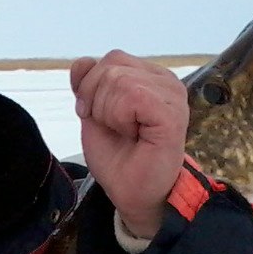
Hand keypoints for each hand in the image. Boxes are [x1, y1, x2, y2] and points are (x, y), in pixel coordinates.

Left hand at [70, 51, 188, 239]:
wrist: (133, 194)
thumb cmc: (119, 159)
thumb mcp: (93, 115)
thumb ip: (87, 86)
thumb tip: (80, 62)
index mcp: (150, 78)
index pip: (110, 59)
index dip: (91, 86)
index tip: (96, 116)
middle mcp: (165, 81)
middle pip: (112, 64)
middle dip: (97, 100)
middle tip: (113, 128)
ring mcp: (171, 95)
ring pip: (119, 79)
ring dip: (108, 113)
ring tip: (126, 132)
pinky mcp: (172, 113)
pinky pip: (132, 95)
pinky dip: (119, 118)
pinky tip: (133, 133)